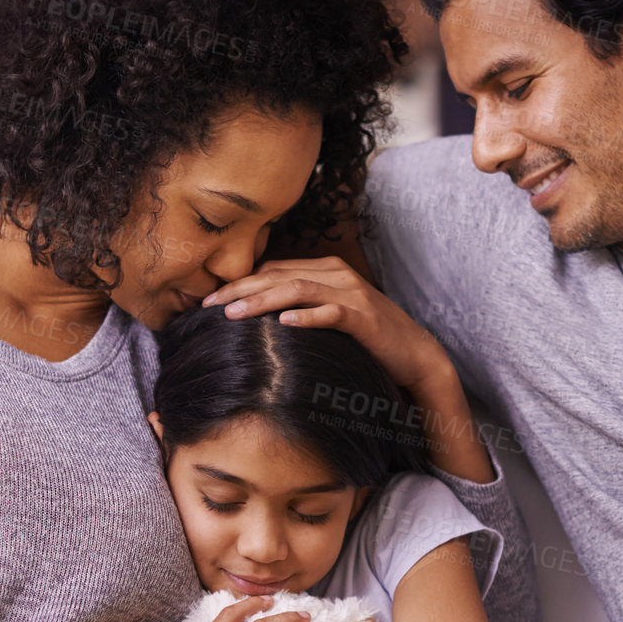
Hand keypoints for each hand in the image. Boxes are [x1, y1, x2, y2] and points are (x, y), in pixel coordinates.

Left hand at [202, 256, 448, 391]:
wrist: (414, 353)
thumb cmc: (366, 338)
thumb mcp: (330, 315)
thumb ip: (301, 306)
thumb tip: (260, 315)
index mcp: (326, 270)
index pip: (273, 269)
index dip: (240, 282)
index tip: (209, 300)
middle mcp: (337, 275)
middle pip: (278, 275)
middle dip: (240, 289)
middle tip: (208, 305)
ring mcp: (352, 294)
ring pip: (297, 288)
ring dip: (262, 301)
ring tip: (233, 315)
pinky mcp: (364, 317)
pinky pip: (331, 313)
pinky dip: (306, 317)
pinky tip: (284, 324)